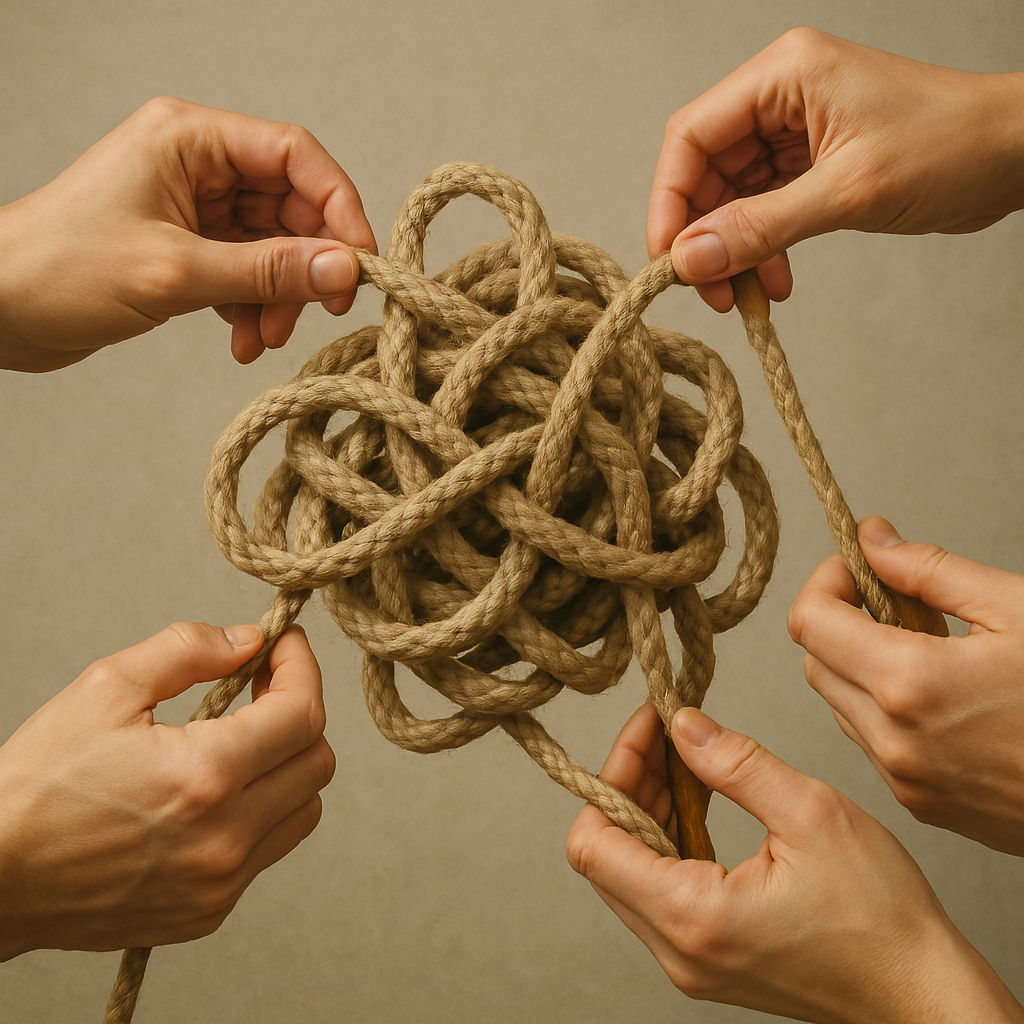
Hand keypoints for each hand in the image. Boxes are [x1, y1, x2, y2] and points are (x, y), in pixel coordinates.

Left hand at [0, 97, 376, 370]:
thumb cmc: (62, 270)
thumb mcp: (177, 273)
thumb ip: (268, 271)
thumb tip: (344, 269)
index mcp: (190, 139)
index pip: (294, 154)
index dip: (338, 205)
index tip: (361, 261)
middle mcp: (196, 164)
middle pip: (290, 204)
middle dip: (306, 264)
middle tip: (320, 311)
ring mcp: (192, 205)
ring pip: (272, 244)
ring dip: (279, 295)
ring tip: (263, 337)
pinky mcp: (186, 245)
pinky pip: (246, 270)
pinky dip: (253, 306)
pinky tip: (240, 341)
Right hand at [0, 622, 334, 958]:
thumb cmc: (37, 784)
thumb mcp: (106, 688)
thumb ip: (188, 650)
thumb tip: (249, 641)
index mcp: (205, 776)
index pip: (303, 713)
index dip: (301, 668)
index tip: (283, 647)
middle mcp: (225, 836)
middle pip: (317, 761)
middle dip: (298, 713)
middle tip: (261, 689)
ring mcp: (221, 882)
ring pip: (304, 809)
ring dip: (287, 765)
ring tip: (241, 740)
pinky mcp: (209, 911)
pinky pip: (268, 850)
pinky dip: (260, 812)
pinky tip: (216, 792)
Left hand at [566, 704, 1023, 1023]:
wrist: (922, 996)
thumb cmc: (882, 919)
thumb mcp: (812, 815)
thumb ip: (736, 764)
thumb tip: (683, 725)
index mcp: (693, 917)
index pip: (594, 842)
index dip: (613, 772)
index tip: (648, 728)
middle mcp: (678, 950)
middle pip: (605, 855)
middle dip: (628, 783)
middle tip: (666, 733)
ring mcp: (690, 962)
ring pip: (630, 873)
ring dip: (648, 809)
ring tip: (686, 761)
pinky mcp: (708, 961)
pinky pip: (660, 893)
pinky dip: (670, 841)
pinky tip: (702, 804)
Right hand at [647, 28, 1023, 310]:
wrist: (1015, 154)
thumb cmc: (950, 145)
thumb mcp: (846, 191)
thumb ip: (761, 226)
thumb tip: (690, 260)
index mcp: (782, 76)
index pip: (691, 136)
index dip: (670, 201)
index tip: (670, 260)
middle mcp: (780, 98)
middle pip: (705, 171)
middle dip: (704, 236)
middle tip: (710, 290)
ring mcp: (794, 132)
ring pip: (732, 198)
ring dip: (733, 250)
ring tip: (744, 296)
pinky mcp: (811, 164)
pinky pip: (764, 211)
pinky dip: (763, 249)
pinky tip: (774, 282)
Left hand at [789, 516, 1023, 855]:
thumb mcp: (1019, 610)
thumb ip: (930, 571)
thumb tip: (873, 539)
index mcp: (912, 684)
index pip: (809, 621)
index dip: (826, 581)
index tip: (858, 567)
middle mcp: (896, 741)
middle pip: (816, 661)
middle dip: (842, 621)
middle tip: (901, 603)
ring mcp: (908, 781)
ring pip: (840, 704)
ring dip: (861, 666)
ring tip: (931, 648)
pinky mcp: (924, 805)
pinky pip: (872, 743)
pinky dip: (885, 708)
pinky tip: (942, 694)